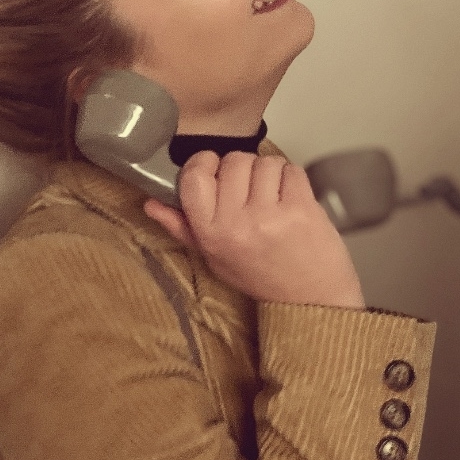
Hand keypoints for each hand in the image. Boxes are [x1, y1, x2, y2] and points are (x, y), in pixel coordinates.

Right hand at [143, 151, 364, 308]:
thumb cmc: (259, 275)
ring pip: (264, 161)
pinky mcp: (300, 208)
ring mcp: (270, 215)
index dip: (205, 163)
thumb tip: (151, 203)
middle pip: (233, 160)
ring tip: (273, 199)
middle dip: (243, 169)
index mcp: (210, 233)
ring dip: (270, 174)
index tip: (215, 169)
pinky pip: (290, 169)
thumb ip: (183, 227)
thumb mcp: (213, 257)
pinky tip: (291, 200)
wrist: (308, 299)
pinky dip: (292, 179)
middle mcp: (236, 223)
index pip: (194, 176)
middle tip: (251, 193)